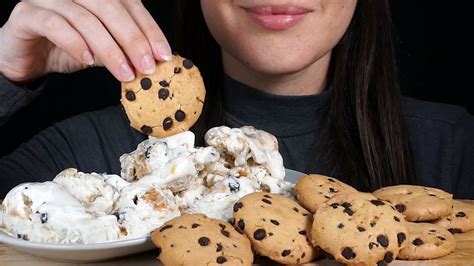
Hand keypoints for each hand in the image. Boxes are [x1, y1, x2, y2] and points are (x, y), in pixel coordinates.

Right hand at [0, 0, 170, 81]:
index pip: (130, 5)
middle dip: (134, 39)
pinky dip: (76, 43)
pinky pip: (55, 25)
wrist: (25, 58)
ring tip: (125, 72)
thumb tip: (152, 61)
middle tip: (148, 66)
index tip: (164, 54)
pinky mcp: (27, 14)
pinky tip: (89, 61)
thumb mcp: (102, 50)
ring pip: (86, 18)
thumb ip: (123, 49)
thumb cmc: (66, 50)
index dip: (149, 29)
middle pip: (111, 8)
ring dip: (110, 48)